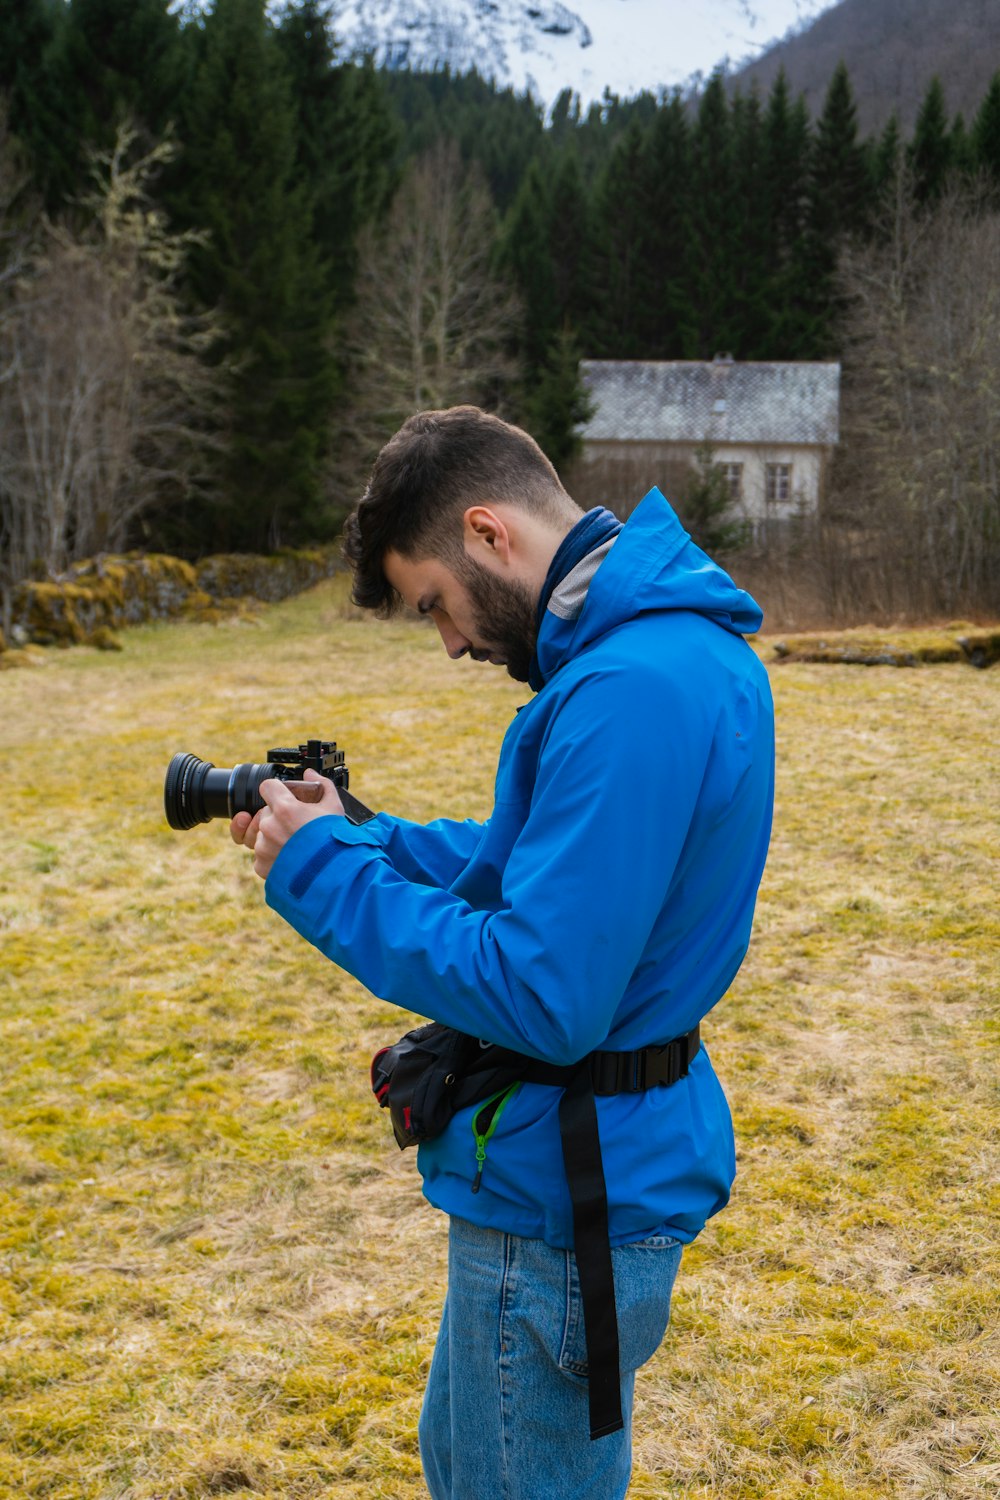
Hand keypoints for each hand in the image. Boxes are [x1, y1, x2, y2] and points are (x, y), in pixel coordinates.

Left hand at [230, 768, 345, 879]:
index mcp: (284, 808)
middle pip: (265, 812)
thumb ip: (322, 785)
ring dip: (273, 837)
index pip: (267, 787)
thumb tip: (311, 774)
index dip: (276, 790)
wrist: (335, 877)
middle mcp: (269, 826)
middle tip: (297, 826)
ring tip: (295, 844)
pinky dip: (272, 857)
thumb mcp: (334, 808)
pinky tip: (290, 857)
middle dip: (278, 816)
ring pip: (261, 834)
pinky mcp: (262, 866)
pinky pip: (261, 856)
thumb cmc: (335, 842)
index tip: (284, 796)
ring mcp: (263, 847)